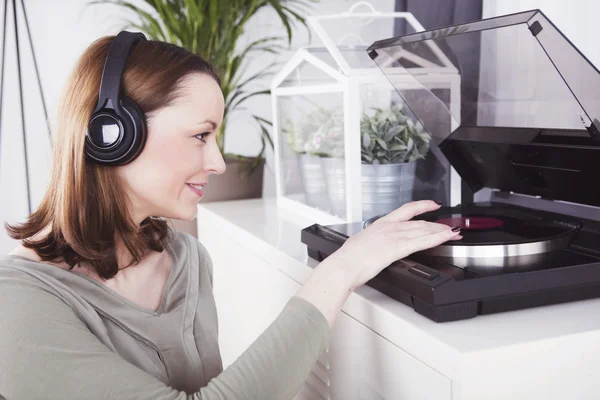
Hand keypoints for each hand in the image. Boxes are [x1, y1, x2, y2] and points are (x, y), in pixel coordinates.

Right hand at [327, 200, 461, 290]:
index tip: (433, 204)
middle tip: (450, 227)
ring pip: (424, 230)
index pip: (406, 210)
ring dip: (441, 232)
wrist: (345, 265)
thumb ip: (370, 242)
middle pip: (419, 222)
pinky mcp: (398, 248)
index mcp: (380, 224)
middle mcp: (390, 227)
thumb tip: (371, 246)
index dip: (423, 205)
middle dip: (437, 225)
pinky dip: (437, 238)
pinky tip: (446, 238)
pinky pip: (422, 241)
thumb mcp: (360, 243)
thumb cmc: (348, 258)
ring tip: (453, 234)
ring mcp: (395, 236)